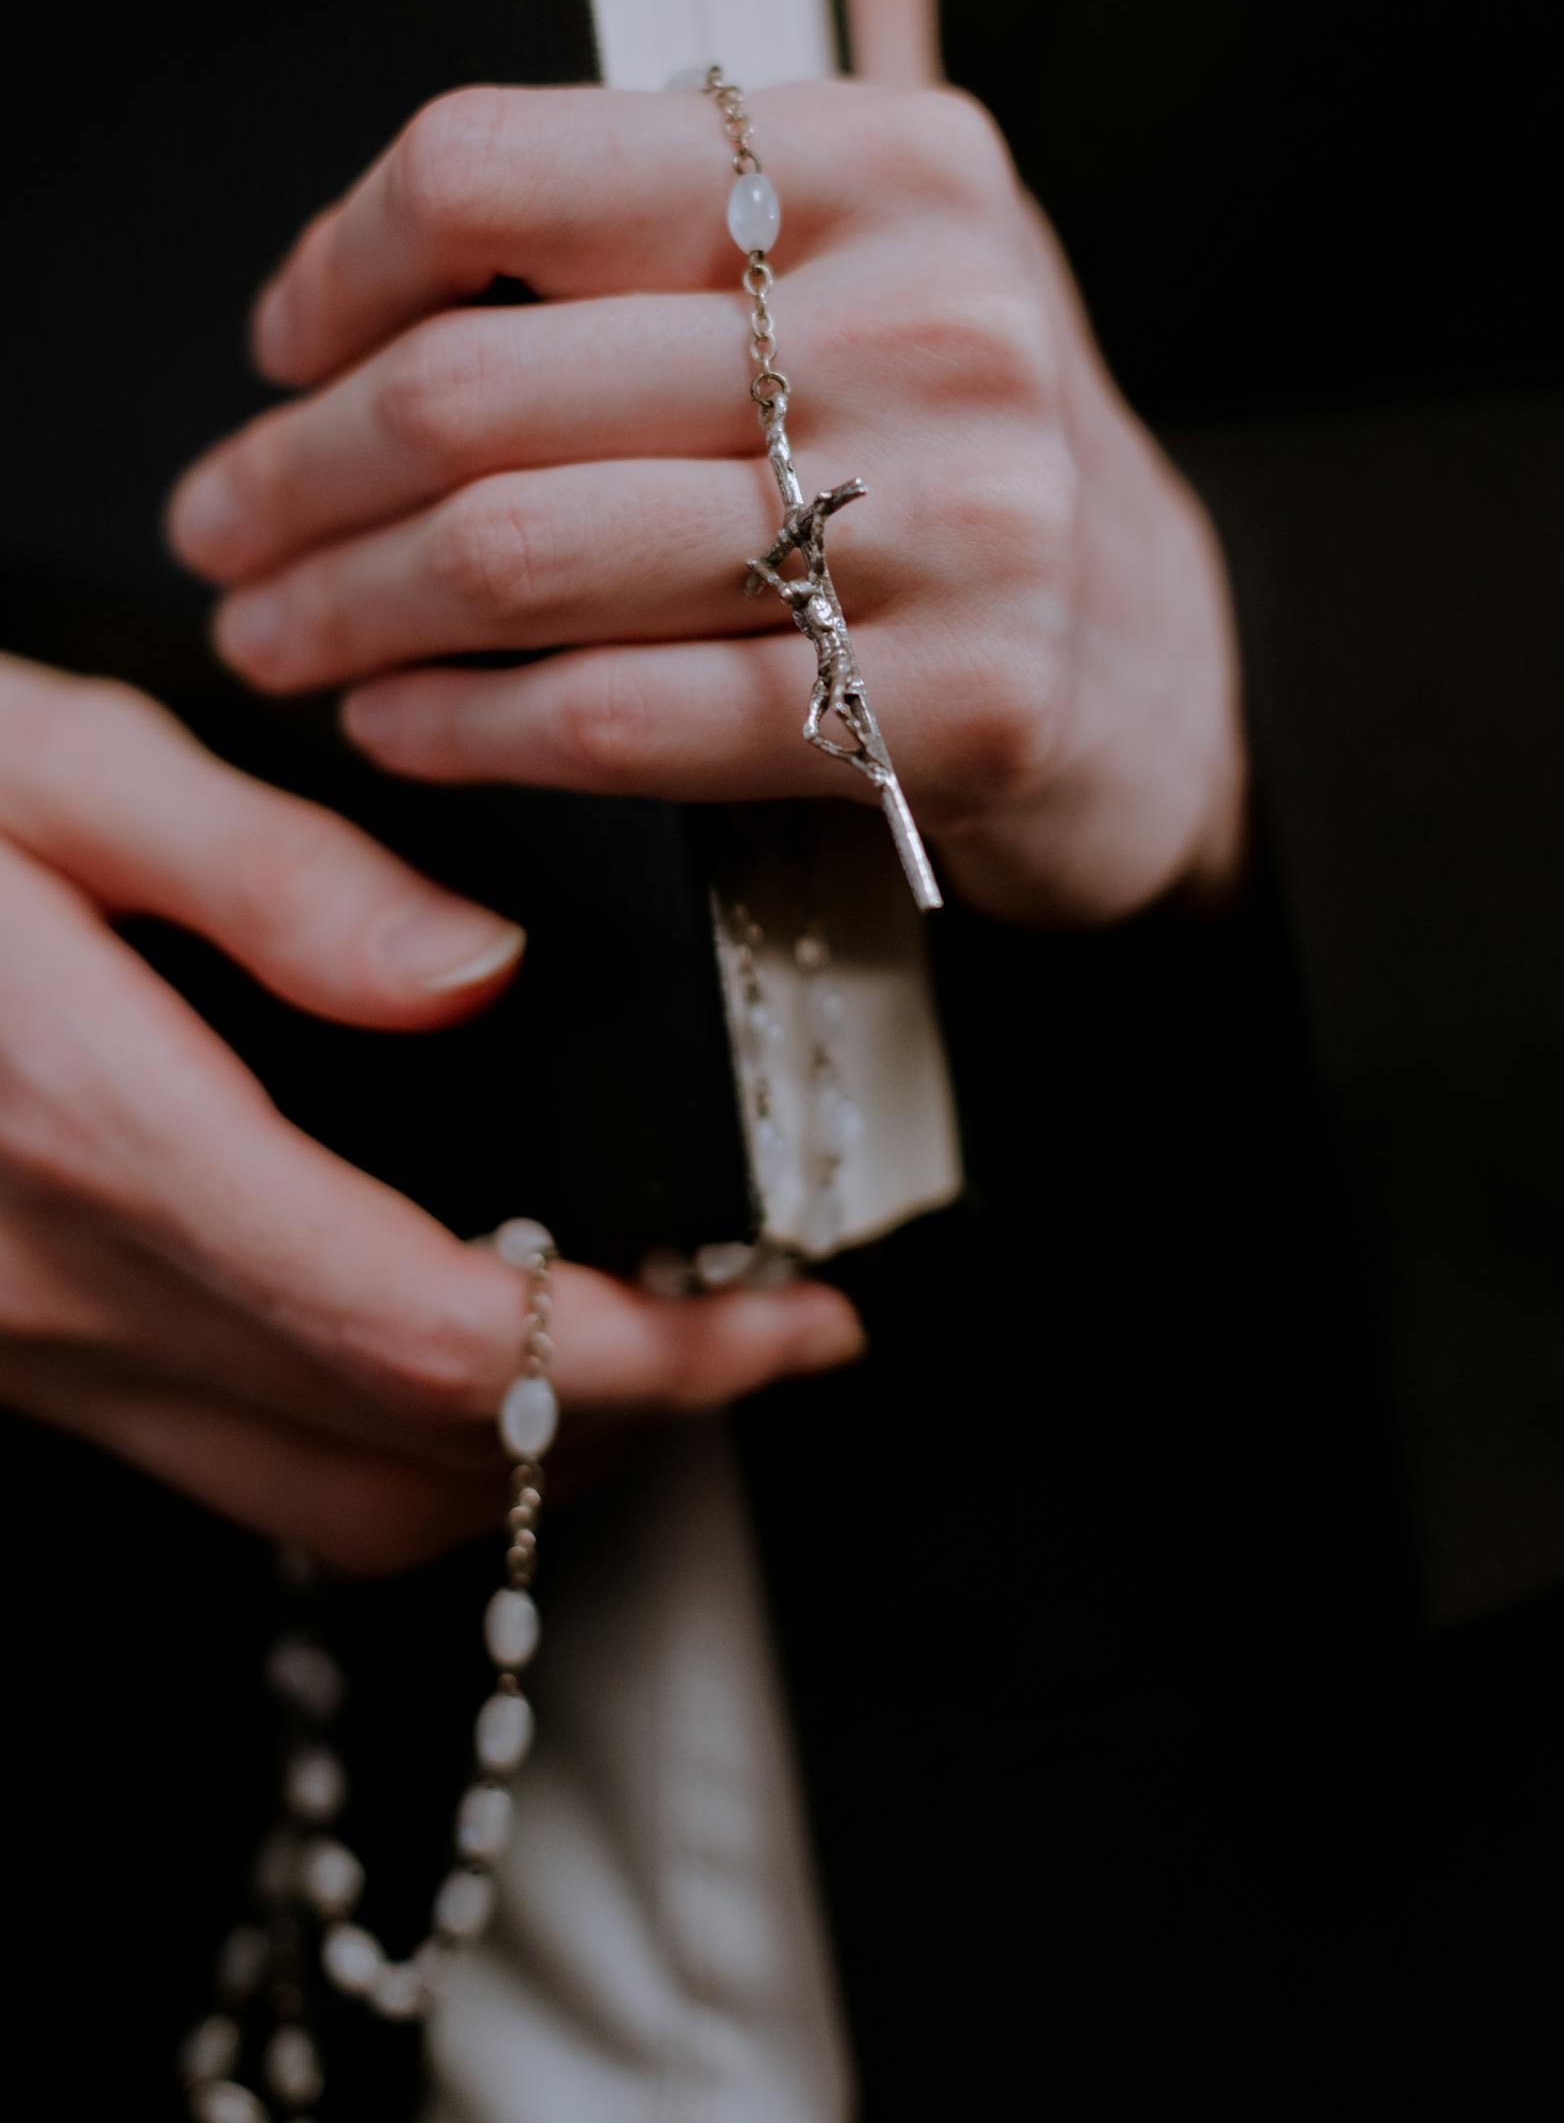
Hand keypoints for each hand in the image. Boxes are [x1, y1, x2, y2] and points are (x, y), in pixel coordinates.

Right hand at [0, 659, 864, 1569]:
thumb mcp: (38, 758)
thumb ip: (270, 873)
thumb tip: (475, 971)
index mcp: (101, 1138)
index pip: (438, 1336)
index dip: (650, 1360)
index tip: (791, 1321)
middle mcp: (64, 1291)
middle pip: (409, 1462)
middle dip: (629, 1427)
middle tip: (759, 1332)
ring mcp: (26, 1349)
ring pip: (325, 1500)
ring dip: (518, 1455)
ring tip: (644, 1335)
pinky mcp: (9, 1348)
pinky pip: (235, 1457)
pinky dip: (390, 1435)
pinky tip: (458, 1325)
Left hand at [167, 0, 1244, 927]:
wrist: (1143, 658)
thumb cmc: (969, 421)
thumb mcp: (924, 186)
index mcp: (885, 163)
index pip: (507, 167)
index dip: (338, 258)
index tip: (283, 337)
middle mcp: (928, 323)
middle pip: (485, 390)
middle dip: (298, 477)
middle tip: (225, 527)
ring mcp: (954, 525)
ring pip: (530, 562)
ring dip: (348, 612)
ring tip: (280, 633)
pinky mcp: (948, 705)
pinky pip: (626, 717)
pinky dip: (469, 727)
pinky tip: (403, 717)